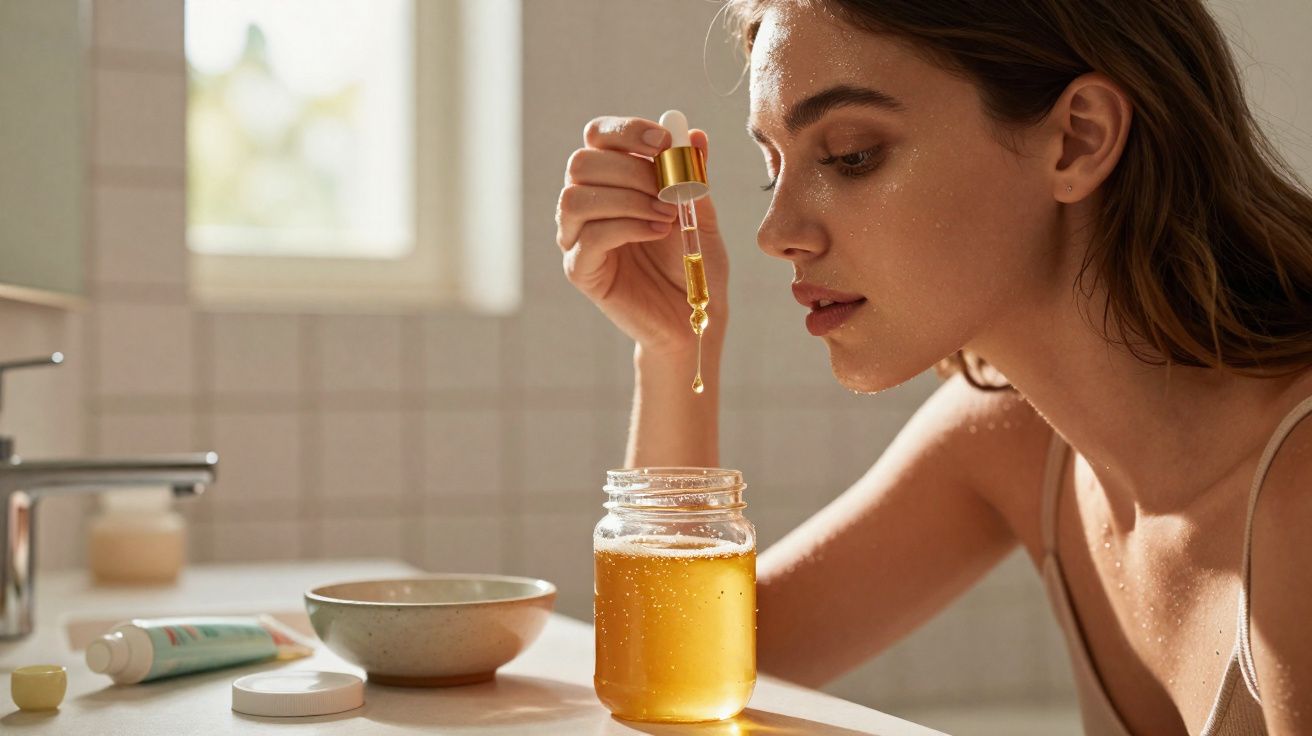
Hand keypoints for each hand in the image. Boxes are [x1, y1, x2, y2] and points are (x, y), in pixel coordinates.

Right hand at [556, 115, 728, 356]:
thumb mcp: (700, 212)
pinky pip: (589, 237)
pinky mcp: (580, 269)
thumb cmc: (694, 263)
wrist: (694, 316)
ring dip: (627, 198)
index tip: (664, 141)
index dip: (626, 130)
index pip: (597, 136)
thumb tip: (694, 134)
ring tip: (667, 215)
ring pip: (576, 197)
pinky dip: (627, 227)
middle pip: (582, 162)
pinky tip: (658, 232)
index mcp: (611, 180)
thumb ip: (693, 174)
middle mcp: (586, 203)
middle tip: (670, 190)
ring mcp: (576, 237)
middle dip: (631, 169)